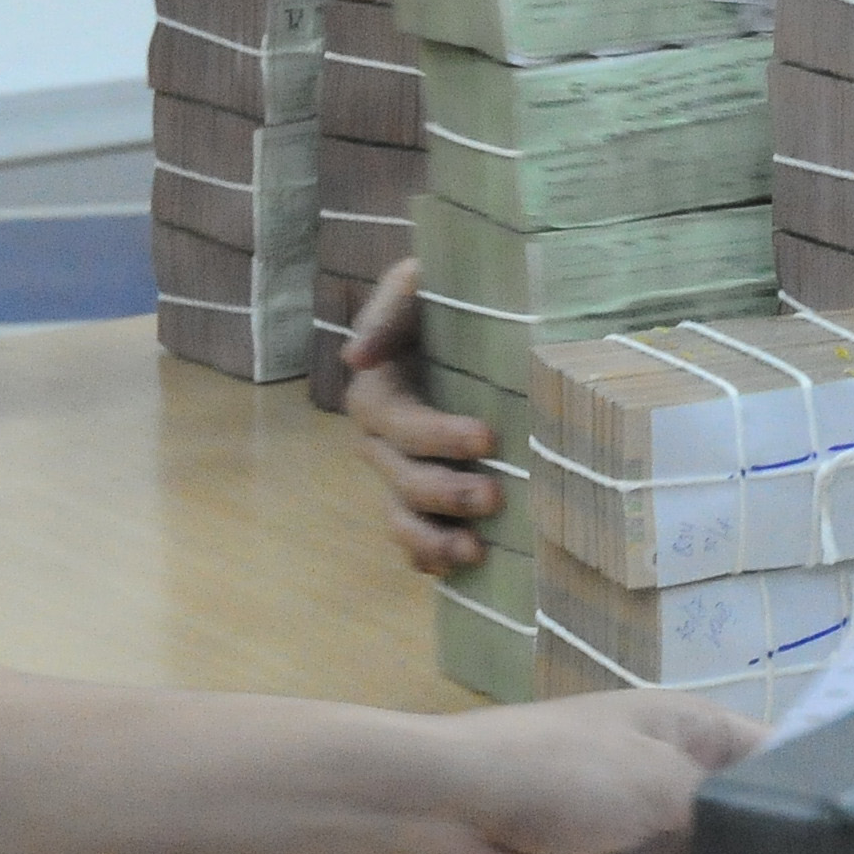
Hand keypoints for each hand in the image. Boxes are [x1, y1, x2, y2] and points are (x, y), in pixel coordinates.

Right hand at [342, 260, 501, 574]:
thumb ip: (389, 310)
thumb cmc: (438, 298)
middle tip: (496, 495)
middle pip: (404, 477)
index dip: (439, 436)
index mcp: (377, 392)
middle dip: (447, 491)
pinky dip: (429, 557)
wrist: (451, 320)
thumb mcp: (415, 285)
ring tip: (475, 551)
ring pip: (401, 517)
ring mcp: (396, 472)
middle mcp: (379, 440)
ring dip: (434, 539)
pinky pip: (412, 536)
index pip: (401, 422)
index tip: (488, 437)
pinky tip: (459, 569)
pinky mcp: (418, 494)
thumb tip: (356, 357)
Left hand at [415, 692, 765, 853]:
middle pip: (755, 819)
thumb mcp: (655, 775)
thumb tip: (780, 834)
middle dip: (788, 847)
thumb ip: (725, 808)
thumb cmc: (560, 768)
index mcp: (695, 732)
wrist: (459, 813)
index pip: (779, 753)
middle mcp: (685, 785)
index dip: (822, 783)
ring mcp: (660, 842)